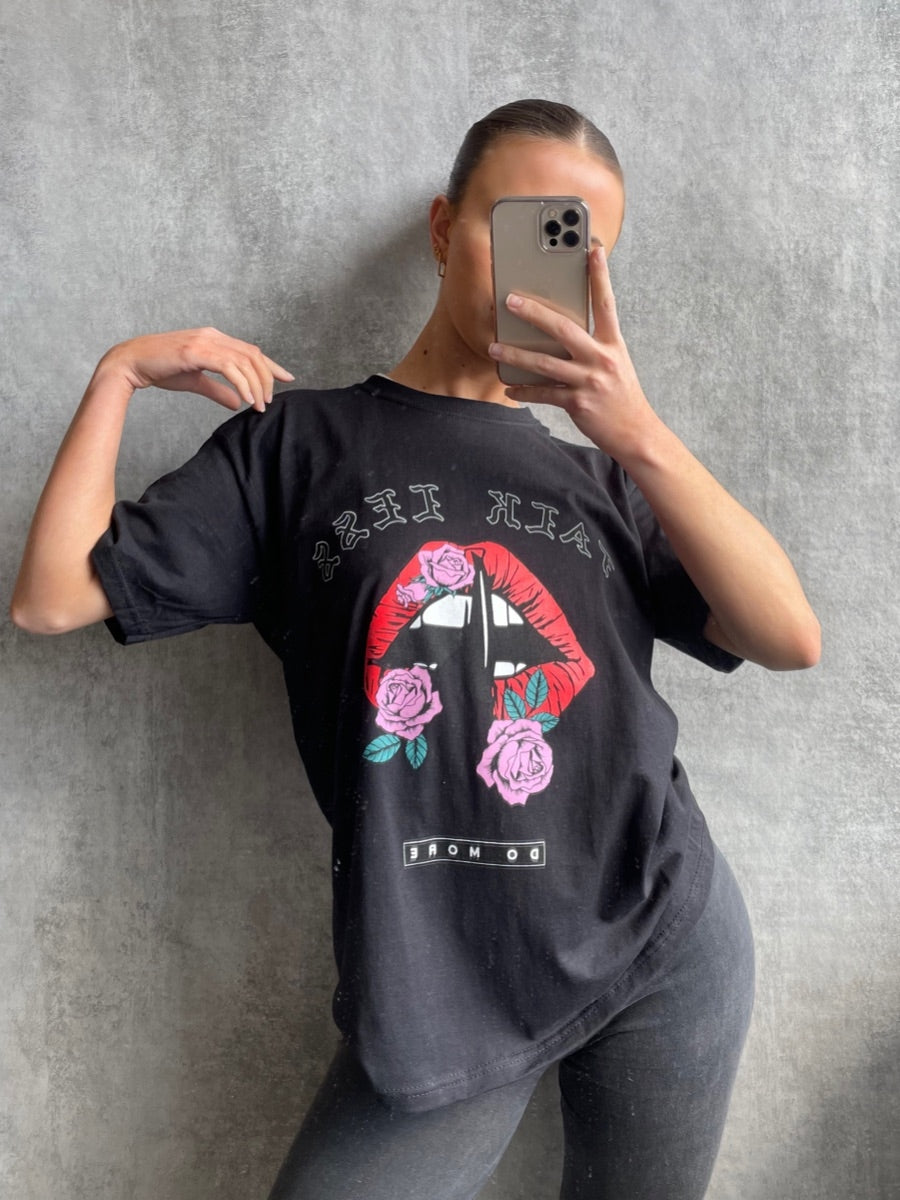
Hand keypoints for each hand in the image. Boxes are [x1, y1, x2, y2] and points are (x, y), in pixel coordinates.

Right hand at [98, 327, 294, 413]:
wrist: (131, 362)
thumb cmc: (160, 370)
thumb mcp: (195, 381)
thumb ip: (218, 390)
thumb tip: (238, 403)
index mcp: (214, 339)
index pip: (250, 351)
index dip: (271, 365)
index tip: (287, 379)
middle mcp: (213, 336)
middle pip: (253, 355)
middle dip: (267, 379)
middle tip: (269, 402)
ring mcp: (205, 341)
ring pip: (244, 360)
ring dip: (256, 385)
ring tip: (259, 405)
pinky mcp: (196, 350)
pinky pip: (228, 366)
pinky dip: (241, 383)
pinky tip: (246, 399)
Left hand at [488, 246, 658, 461]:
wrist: (636, 433)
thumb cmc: (621, 396)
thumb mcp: (615, 364)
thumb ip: (593, 346)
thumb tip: (560, 332)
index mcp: (613, 344)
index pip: (606, 302)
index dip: (600, 275)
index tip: (592, 249)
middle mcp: (602, 359)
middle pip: (564, 328)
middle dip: (534, 312)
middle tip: (510, 300)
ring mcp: (589, 381)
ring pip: (545, 363)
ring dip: (515, 354)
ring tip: (494, 348)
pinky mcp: (578, 403)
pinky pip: (544, 394)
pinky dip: (524, 391)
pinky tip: (510, 388)